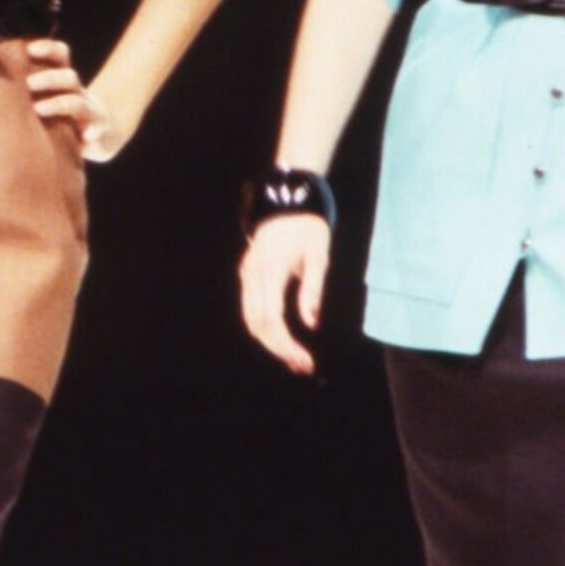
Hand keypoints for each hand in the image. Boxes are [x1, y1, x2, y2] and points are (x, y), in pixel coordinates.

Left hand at [25, 38, 124, 161]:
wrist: (103, 131)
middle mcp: (78, 92)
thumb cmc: (61, 113)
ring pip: (78, 102)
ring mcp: (90, 112)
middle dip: (49, 78)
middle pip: (68, 77)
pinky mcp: (98, 133)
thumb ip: (23, 88)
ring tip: (39, 109)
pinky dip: (93, 134)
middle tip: (28, 83)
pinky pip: (98, 132)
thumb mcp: (45, 98)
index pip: (61, 55)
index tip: (29, 48)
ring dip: (60, 103)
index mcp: (63, 80)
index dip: (48, 48)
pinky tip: (85, 137)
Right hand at [240, 213, 331, 375]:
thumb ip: (312, 291)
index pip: (273, 320)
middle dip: (279, 349)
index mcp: (271, 271)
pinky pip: (251, 308)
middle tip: (302, 366)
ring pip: (251, 319)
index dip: (287, 345)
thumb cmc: (309, 226)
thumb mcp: (318, 256)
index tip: (305, 361)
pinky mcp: (247, 274)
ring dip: (270, 342)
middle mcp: (252, 275)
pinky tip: (281, 339)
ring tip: (293, 358)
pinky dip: (264, 327)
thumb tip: (311, 324)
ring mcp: (246, 274)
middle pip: (258, 325)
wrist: (288, 199)